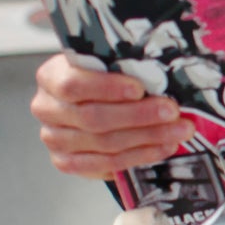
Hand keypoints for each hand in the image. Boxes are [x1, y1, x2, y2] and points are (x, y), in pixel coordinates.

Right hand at [30, 53, 194, 180]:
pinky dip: (138, 156)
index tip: (139, 89)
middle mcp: (47, 109)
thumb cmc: (102, 73)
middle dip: (139, 116)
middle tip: (171, 112)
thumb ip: (123, 63)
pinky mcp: (67, 162)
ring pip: (104, 143)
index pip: (74, 85)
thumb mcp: (107, 59)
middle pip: (93, 118)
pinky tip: (162, 147)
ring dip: (147, 138)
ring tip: (177, 131)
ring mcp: (55, 139)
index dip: (107, 88)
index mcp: (51, 77)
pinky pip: (105, 165)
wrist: (89, 96)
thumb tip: (161, 71)